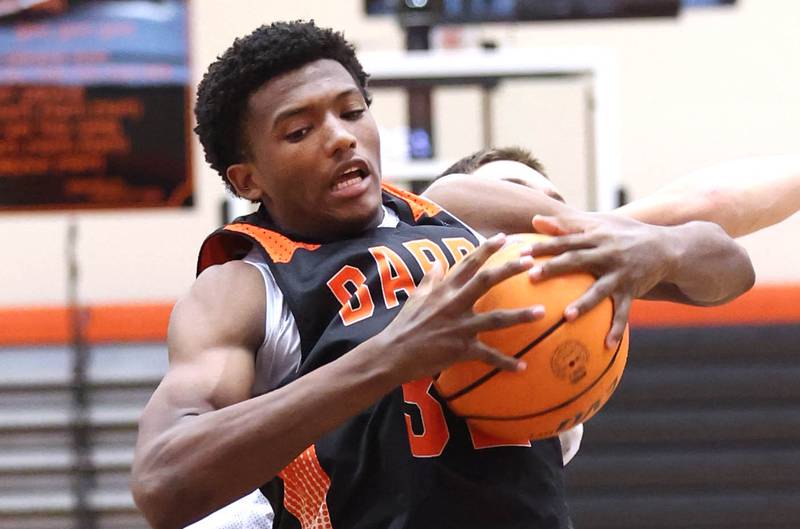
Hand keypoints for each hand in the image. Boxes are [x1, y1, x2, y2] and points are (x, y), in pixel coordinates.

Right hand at [380, 233, 545, 382]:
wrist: (392, 354)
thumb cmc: (404, 326)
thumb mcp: (415, 297)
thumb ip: (430, 279)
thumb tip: (437, 262)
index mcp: (444, 289)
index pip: (468, 263)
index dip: (486, 248)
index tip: (504, 237)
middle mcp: (453, 303)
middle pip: (486, 281)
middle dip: (509, 269)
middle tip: (531, 261)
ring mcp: (459, 327)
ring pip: (495, 319)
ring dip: (520, 316)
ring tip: (542, 311)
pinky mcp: (460, 349)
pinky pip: (487, 356)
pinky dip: (505, 363)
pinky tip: (522, 367)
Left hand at [527, 211, 674, 347]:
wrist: (667, 246)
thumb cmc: (623, 234)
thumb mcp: (598, 223)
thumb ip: (566, 223)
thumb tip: (534, 221)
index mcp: (595, 236)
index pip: (565, 240)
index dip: (543, 246)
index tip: (521, 253)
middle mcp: (607, 253)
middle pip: (577, 260)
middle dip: (554, 268)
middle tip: (532, 277)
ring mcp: (620, 274)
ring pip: (600, 290)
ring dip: (584, 304)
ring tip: (567, 316)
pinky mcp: (631, 291)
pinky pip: (623, 312)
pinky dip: (616, 328)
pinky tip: (606, 345)